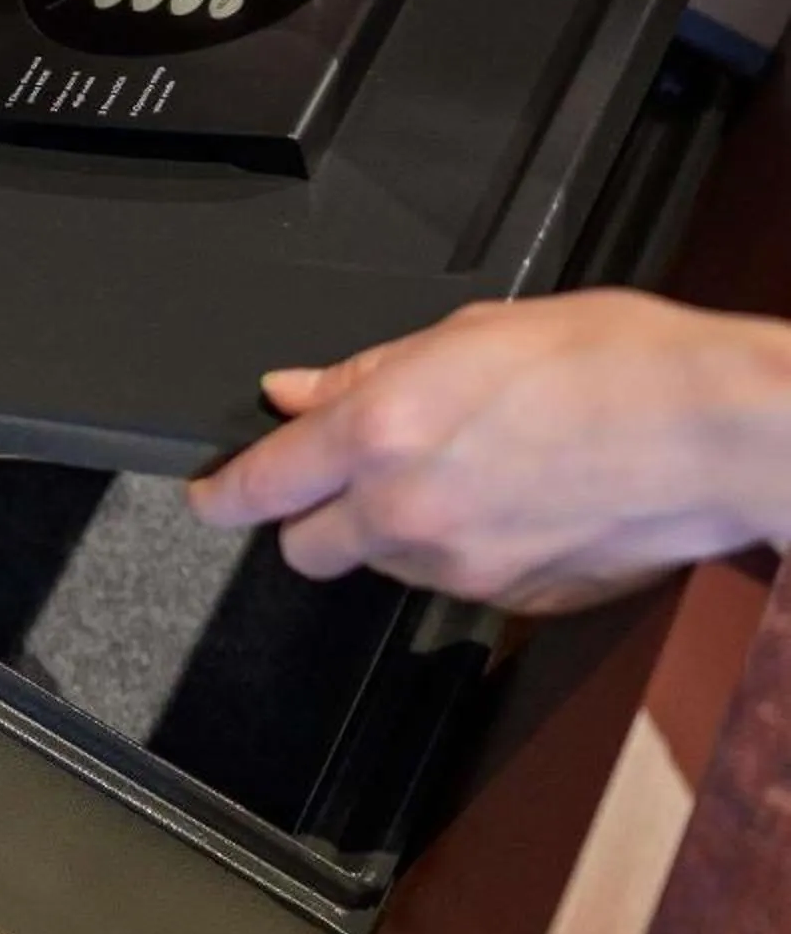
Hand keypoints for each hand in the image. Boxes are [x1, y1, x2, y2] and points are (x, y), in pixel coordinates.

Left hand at [185, 291, 790, 613]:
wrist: (723, 433)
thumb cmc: (619, 364)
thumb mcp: (475, 333)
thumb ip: (367, 371)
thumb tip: (297, 390)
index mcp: (382, 431)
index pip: (258, 486)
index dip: (222, 494)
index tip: (209, 496)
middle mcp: (406, 509)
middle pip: (306, 548)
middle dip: (316, 517)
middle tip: (356, 478)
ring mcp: (459, 566)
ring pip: (383, 566)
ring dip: (397, 532)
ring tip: (471, 472)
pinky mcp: (510, 600)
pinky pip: (454, 584)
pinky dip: (465, 552)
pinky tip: (515, 503)